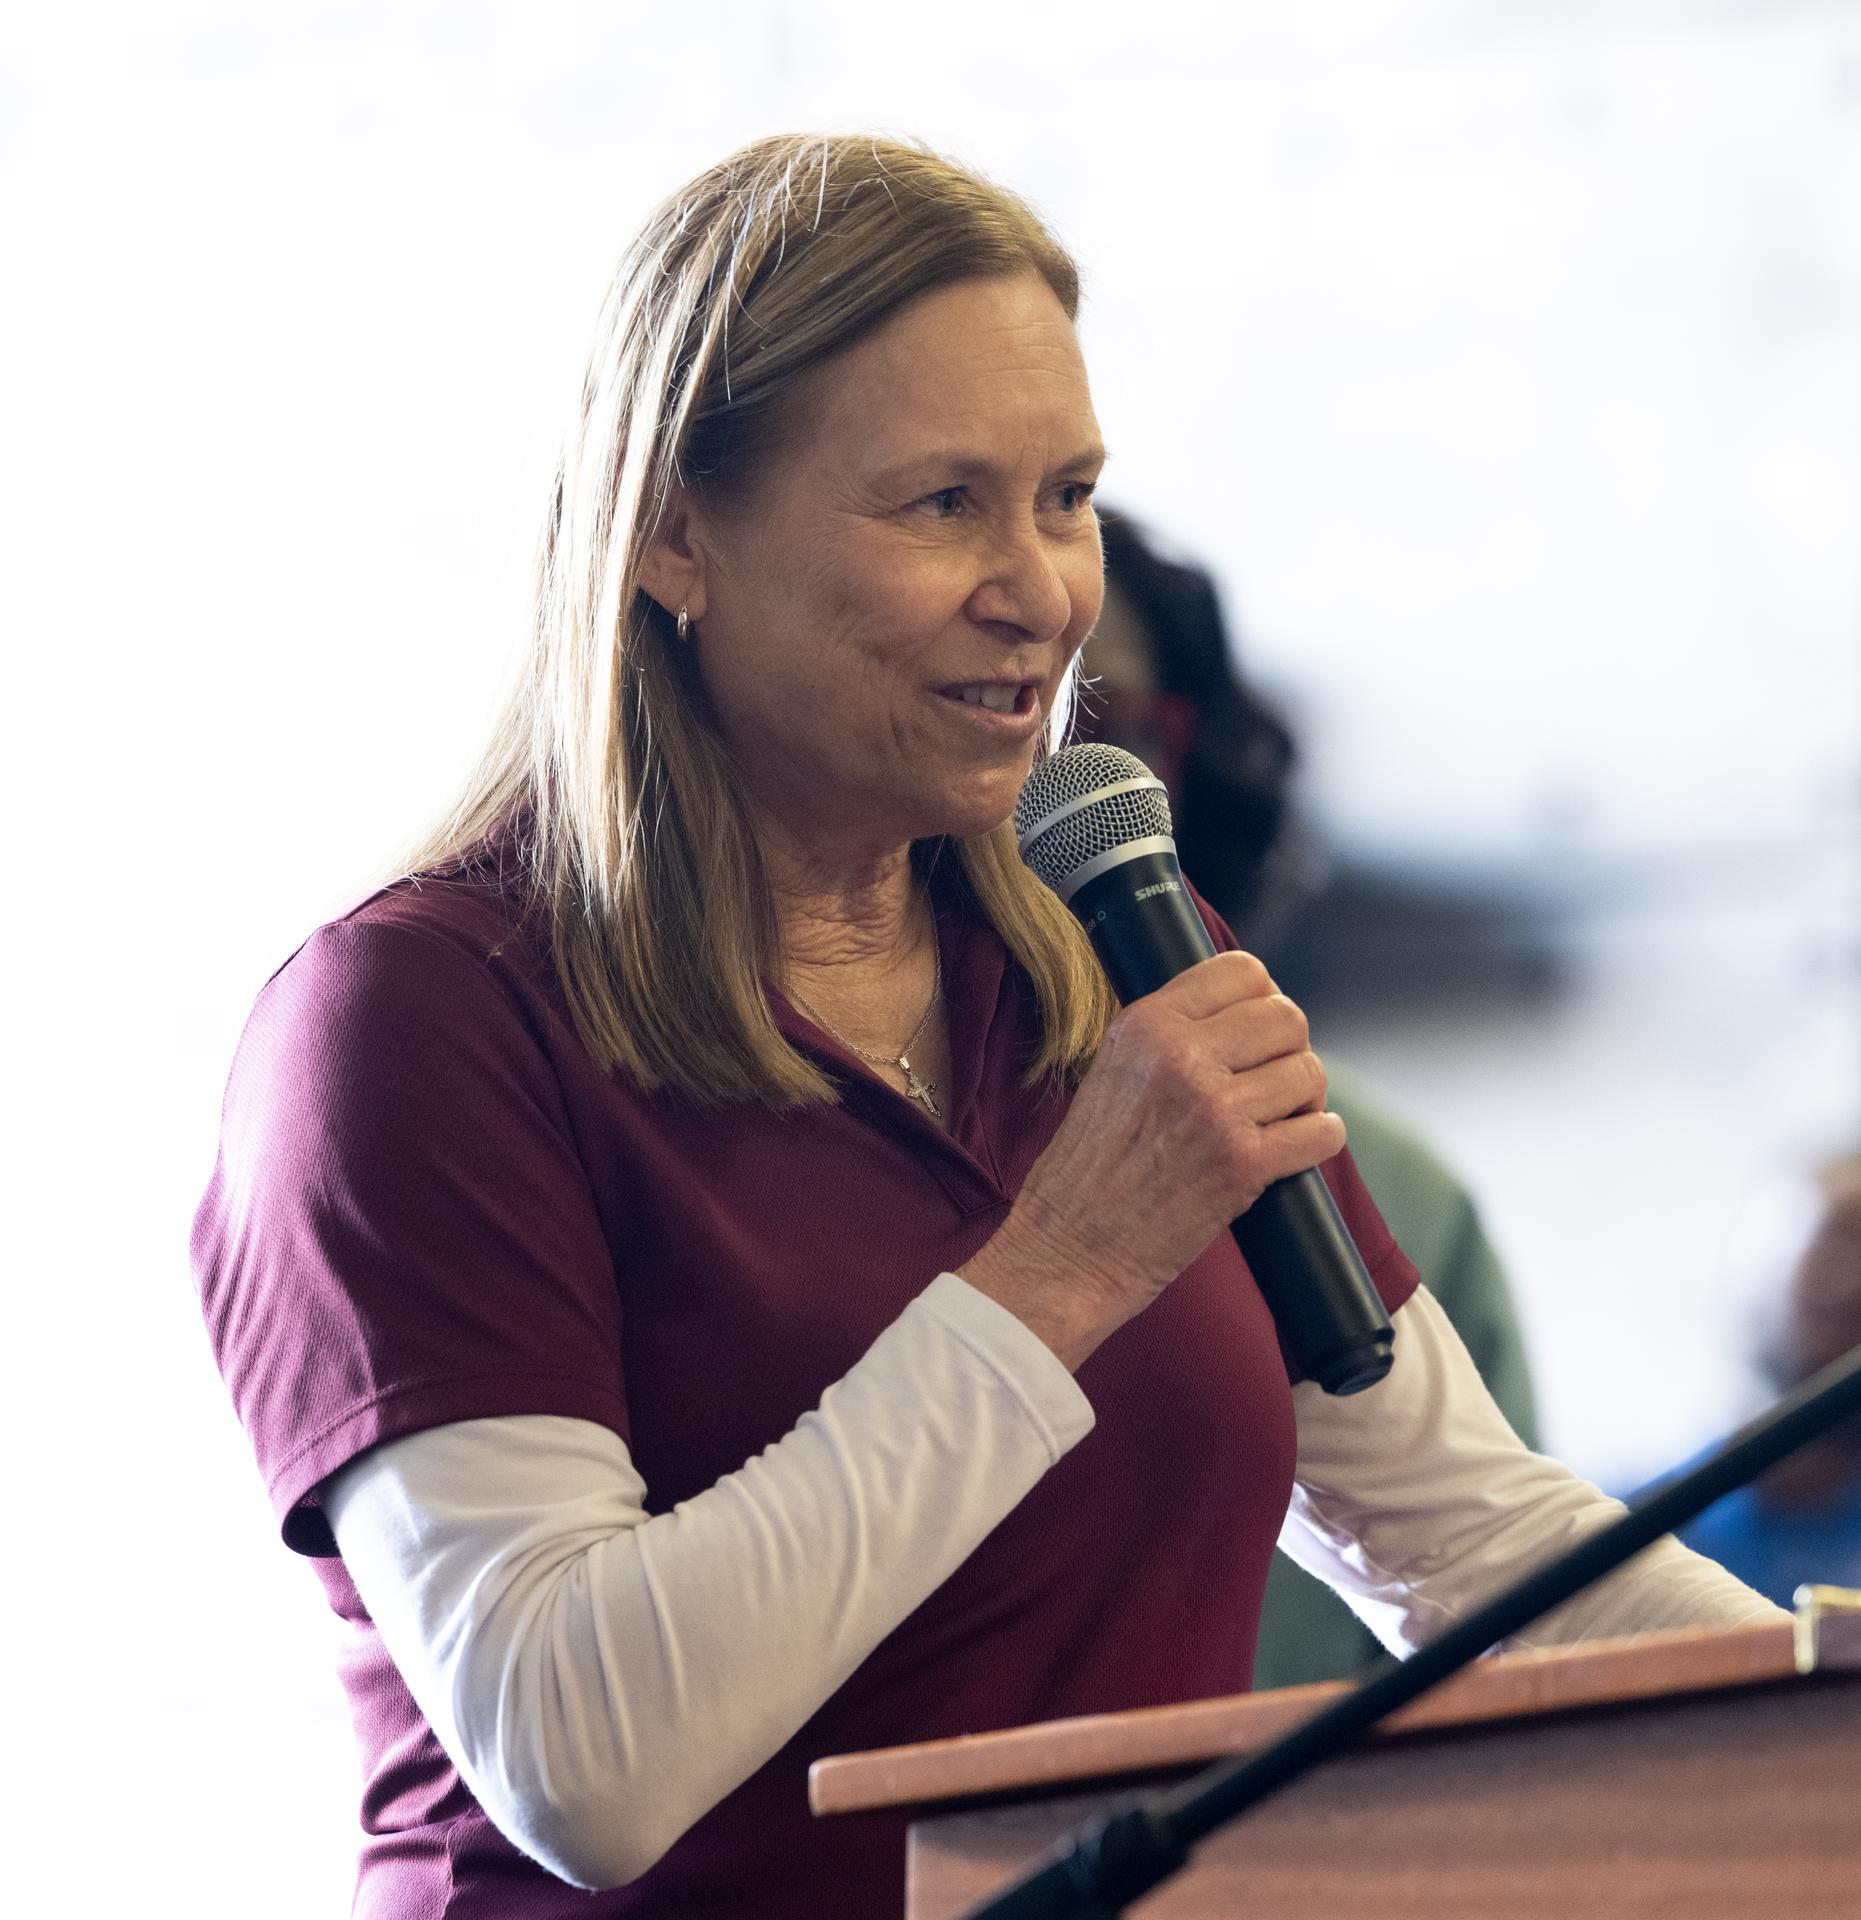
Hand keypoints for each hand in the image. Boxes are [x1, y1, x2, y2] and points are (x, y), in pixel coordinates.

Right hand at [958, 951, 1345, 1369]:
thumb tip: (1241, 1019)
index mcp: (1144, 1024)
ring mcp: (1215, 1110)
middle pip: (1286, 1017)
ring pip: (1308, 1073)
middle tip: (1273, 1081)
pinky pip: (1321, 1132)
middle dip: (1290, 1049)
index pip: (1241, 970)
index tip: (1258, 1031)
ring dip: (1305, 1098)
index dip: (1264, 998)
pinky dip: (1320, 1139)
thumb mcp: (1110, 1072)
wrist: (1067, 1250)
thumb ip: (1167, 1039)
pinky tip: (1299, 1147)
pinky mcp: (1243, 1164)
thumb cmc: (1085, 1172)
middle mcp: (1181, 1056)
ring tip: (1280, 1119)